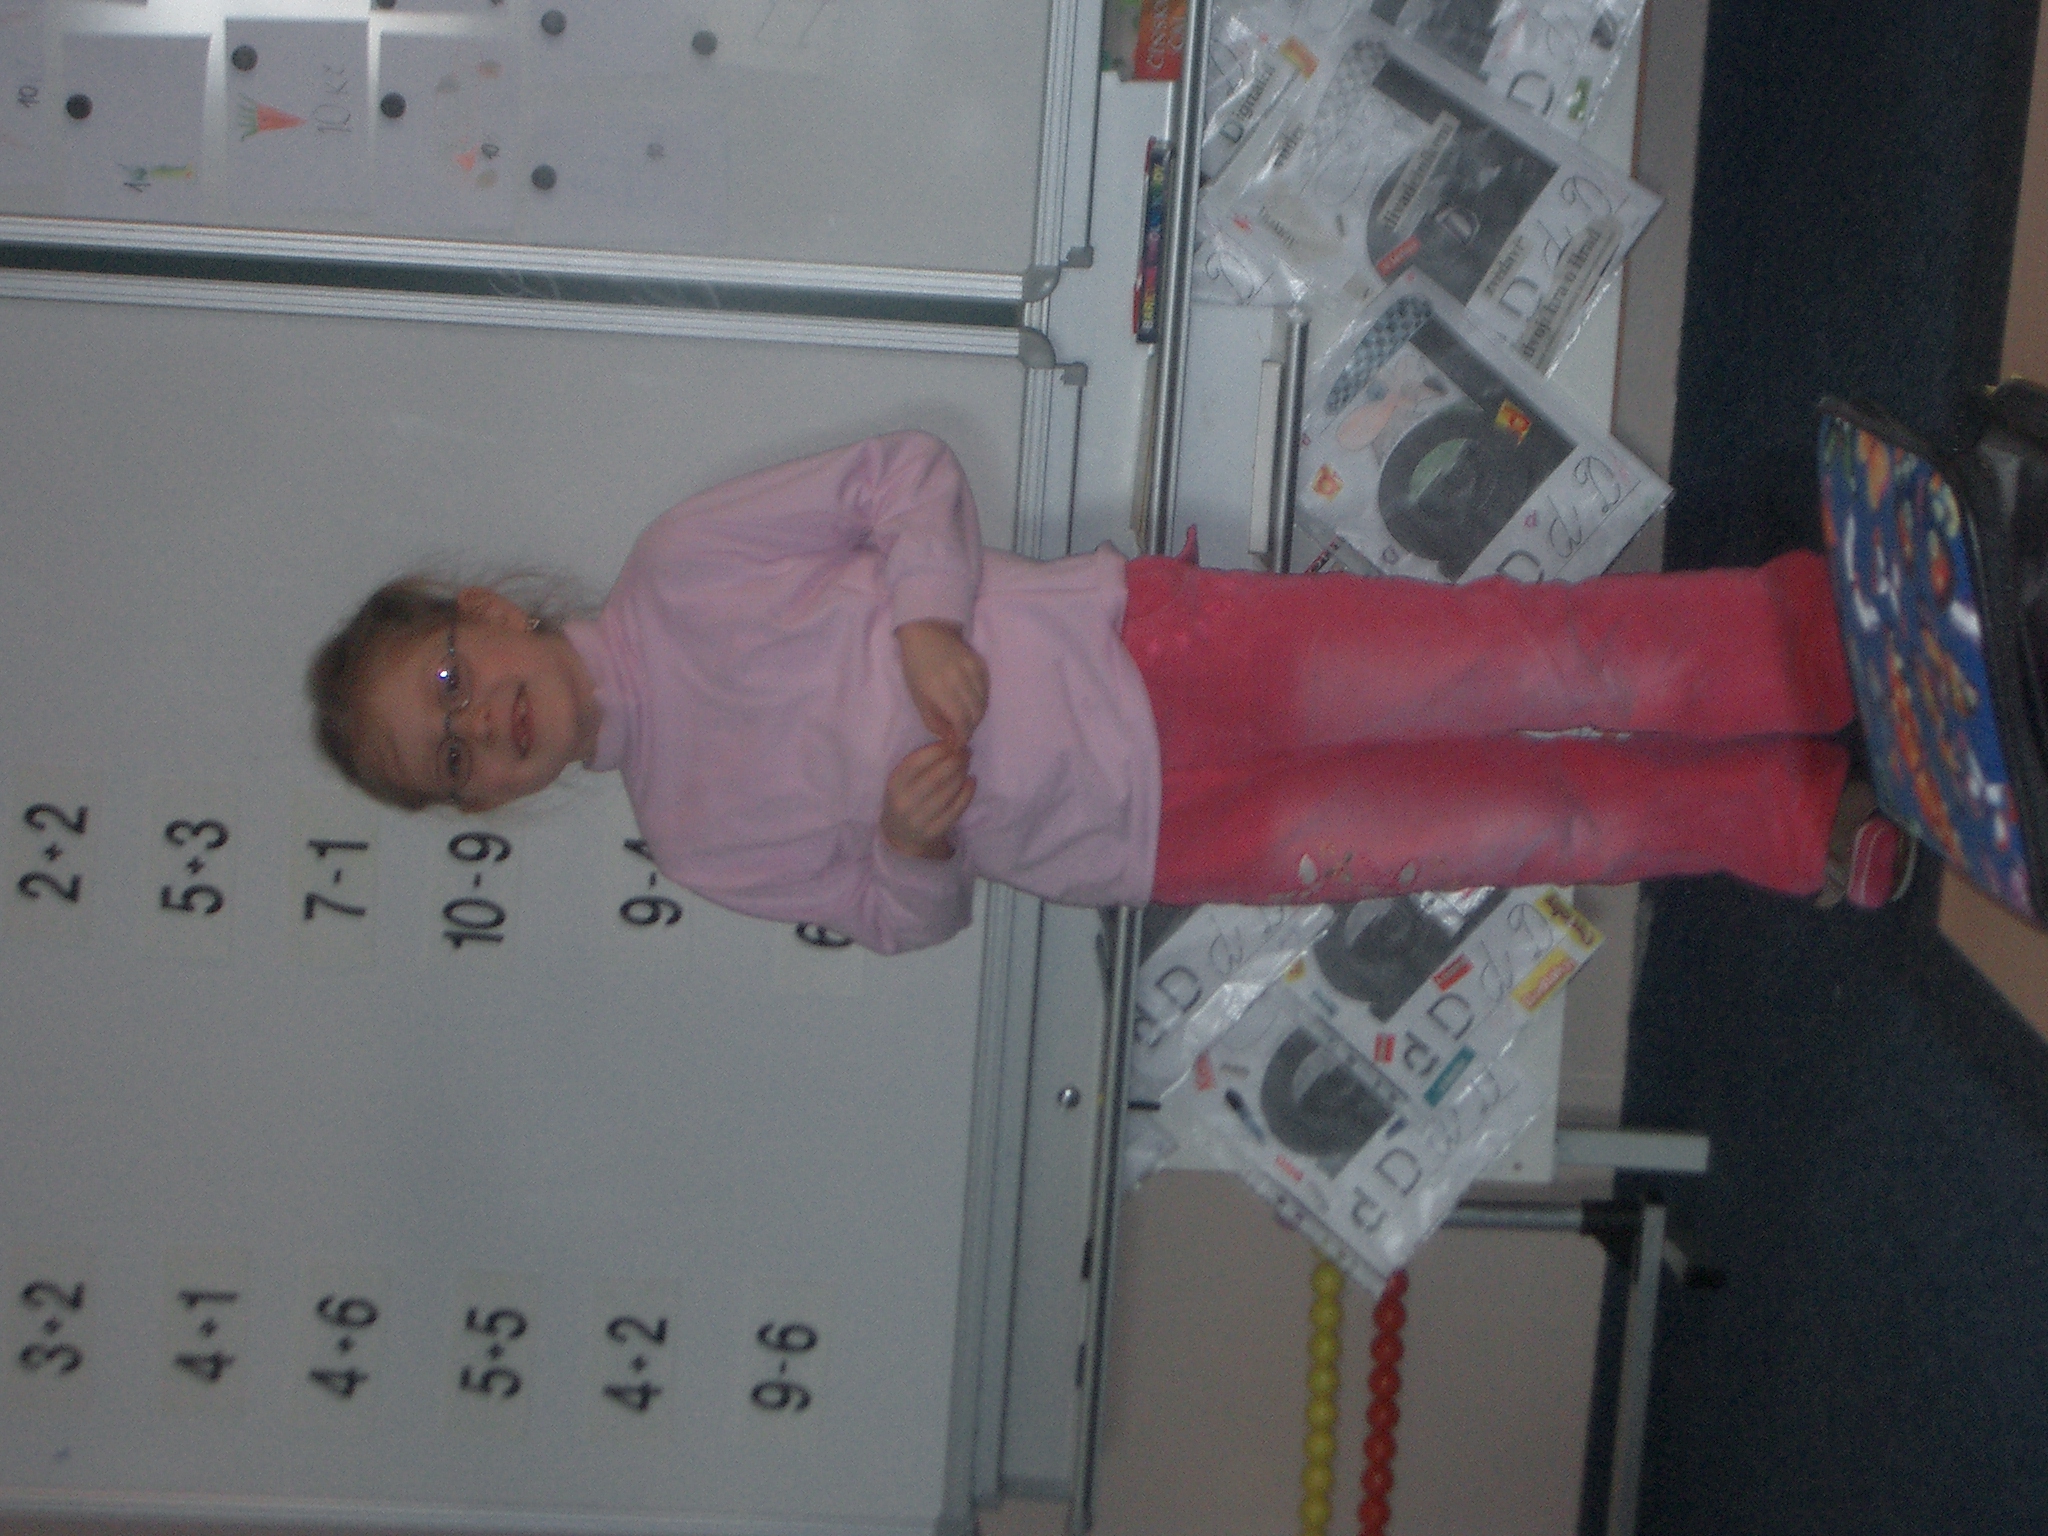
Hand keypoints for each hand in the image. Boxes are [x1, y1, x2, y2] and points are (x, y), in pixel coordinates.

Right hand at [881, 740, 975, 859]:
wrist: (901, 835)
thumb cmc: (905, 798)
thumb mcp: (902, 780)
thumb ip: (920, 763)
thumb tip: (949, 741)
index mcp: (895, 784)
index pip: (917, 762)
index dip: (938, 749)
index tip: (952, 741)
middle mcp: (905, 802)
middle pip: (936, 776)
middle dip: (955, 760)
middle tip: (966, 751)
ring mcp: (920, 819)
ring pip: (948, 791)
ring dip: (962, 774)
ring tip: (967, 764)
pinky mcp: (935, 831)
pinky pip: (956, 809)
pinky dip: (967, 793)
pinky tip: (971, 781)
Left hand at [897, 620, 989, 744]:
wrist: (926, 633)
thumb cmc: (916, 666)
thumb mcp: (917, 697)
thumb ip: (932, 720)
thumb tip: (950, 737)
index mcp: (939, 688)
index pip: (961, 719)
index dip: (963, 735)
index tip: (959, 743)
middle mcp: (958, 679)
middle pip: (975, 713)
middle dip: (970, 728)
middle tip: (962, 732)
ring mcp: (971, 669)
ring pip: (983, 703)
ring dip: (977, 716)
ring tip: (967, 719)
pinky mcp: (980, 663)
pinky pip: (986, 689)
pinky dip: (982, 701)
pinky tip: (972, 703)